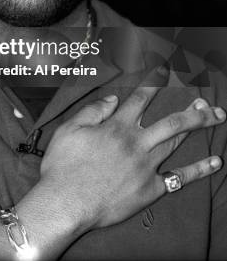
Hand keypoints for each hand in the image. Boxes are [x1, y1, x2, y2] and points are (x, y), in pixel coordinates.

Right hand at [40, 66, 224, 233]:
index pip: (140, 99)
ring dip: (197, 128)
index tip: (165, 72)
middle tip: (207, 103)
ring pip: (177, 142)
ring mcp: (145, 166)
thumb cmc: (63, 166)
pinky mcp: (150, 189)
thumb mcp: (69, 129)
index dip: (154, 83)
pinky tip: (215, 162)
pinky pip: (179, 178)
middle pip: (171, 121)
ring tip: (213, 117)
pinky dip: (199, 170)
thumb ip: (93, 111)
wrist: (66, 203)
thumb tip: (113, 99)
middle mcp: (136, 143)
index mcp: (117, 127)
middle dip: (192, 111)